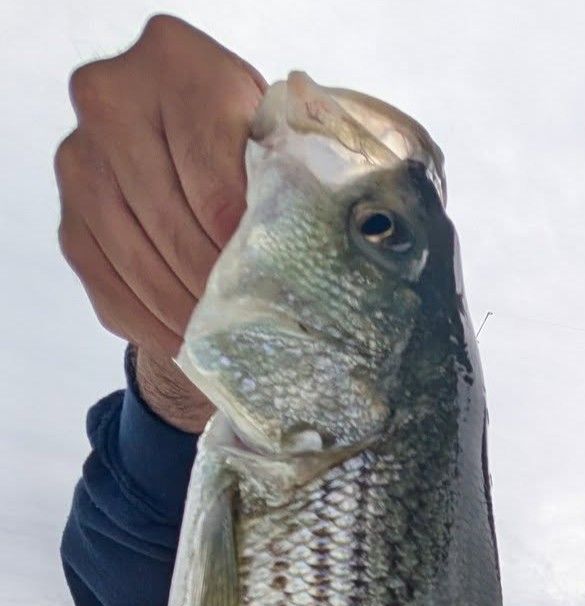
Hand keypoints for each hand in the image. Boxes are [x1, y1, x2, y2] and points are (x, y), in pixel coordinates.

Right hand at [55, 14, 265, 430]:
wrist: (186, 142)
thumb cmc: (247, 145)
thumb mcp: (275, 143)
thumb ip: (282, 182)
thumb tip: (294, 268)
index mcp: (177, 63)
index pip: (212, 177)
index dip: (243, 243)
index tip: (273, 286)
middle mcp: (111, 100)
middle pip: (171, 222)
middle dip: (217, 284)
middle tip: (254, 327)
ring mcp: (79, 160)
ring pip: (137, 261)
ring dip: (185, 313)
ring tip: (225, 342)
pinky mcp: (68, 220)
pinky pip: (109, 287)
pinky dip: (152, 324)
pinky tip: (188, 341)